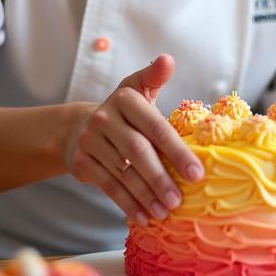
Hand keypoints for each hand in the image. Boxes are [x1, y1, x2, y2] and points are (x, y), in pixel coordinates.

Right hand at [65, 54, 203, 226]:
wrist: (79, 128)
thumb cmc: (123, 112)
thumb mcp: (138, 90)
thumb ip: (155, 77)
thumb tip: (167, 59)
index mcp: (125, 97)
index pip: (155, 126)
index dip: (176, 150)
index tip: (197, 173)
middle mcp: (104, 117)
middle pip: (138, 151)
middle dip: (161, 177)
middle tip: (180, 199)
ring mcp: (90, 140)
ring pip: (123, 172)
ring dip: (146, 195)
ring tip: (166, 211)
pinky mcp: (81, 162)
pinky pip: (108, 186)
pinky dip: (128, 204)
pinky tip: (144, 216)